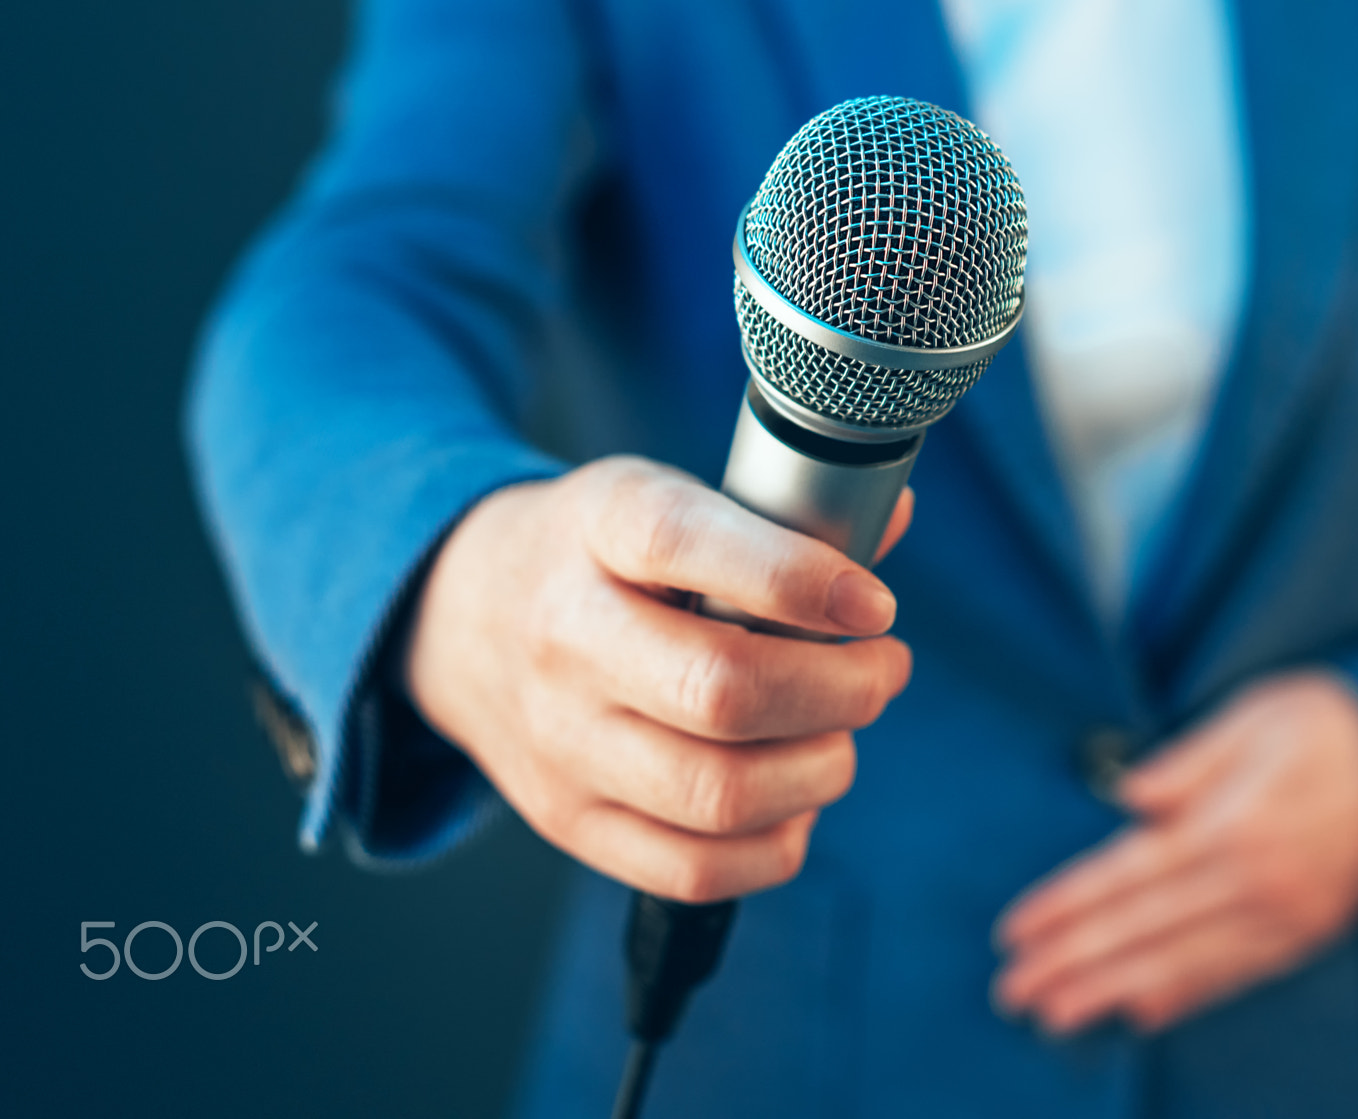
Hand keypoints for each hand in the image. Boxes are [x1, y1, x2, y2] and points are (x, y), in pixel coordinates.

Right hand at [406, 456, 913, 902]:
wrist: (463, 616)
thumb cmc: (599, 554)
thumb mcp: (667, 494)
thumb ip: (781, 511)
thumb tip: (888, 519)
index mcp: (600, 528)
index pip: (690, 544)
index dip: (802, 579)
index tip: (874, 603)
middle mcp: (567, 636)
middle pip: (724, 691)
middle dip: (843, 689)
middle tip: (882, 669)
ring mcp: (561, 741)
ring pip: (720, 793)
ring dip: (821, 769)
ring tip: (839, 733)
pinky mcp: (569, 820)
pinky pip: (696, 869)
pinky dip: (774, 843)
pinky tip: (794, 798)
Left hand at [992, 670, 1357, 1034]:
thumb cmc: (1335, 725)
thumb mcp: (1265, 712)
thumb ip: (1193, 759)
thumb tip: (1131, 799)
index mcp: (1240, 823)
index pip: (1132, 872)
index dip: (1069, 904)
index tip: (1017, 930)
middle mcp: (1261, 882)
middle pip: (1147, 929)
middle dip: (1074, 962)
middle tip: (1013, 990)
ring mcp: (1288, 918)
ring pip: (1186, 963)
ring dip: (1113, 990)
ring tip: (1056, 1012)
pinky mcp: (1310, 936)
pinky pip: (1237, 973)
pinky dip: (1187, 995)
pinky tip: (1140, 1009)